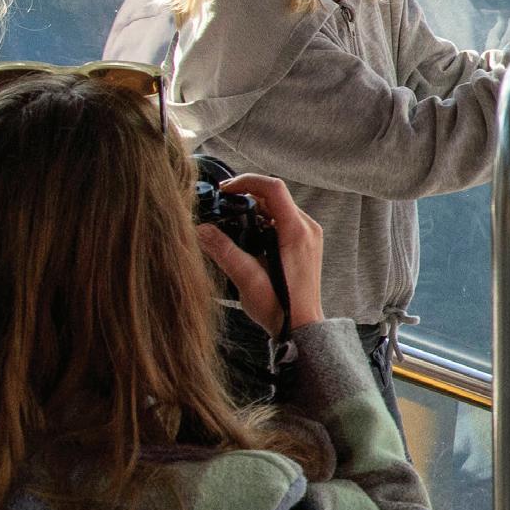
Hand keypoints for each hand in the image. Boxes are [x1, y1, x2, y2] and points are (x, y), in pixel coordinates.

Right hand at [199, 175, 324, 333]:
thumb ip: (224, 251)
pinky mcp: (304, 244)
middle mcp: (307, 229)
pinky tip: (246, 235)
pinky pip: (282, 221)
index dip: (247, 181)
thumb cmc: (281, 308)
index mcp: (297, 232)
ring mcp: (308, 236)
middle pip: (274, 196)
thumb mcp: (247, 279)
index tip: (225, 190)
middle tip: (223, 207)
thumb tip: (201, 229)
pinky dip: (263, 221)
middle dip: (246, 197)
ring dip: (253, 210)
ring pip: (277, 208)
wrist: (301, 327)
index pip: (273, 188)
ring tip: (231, 223)